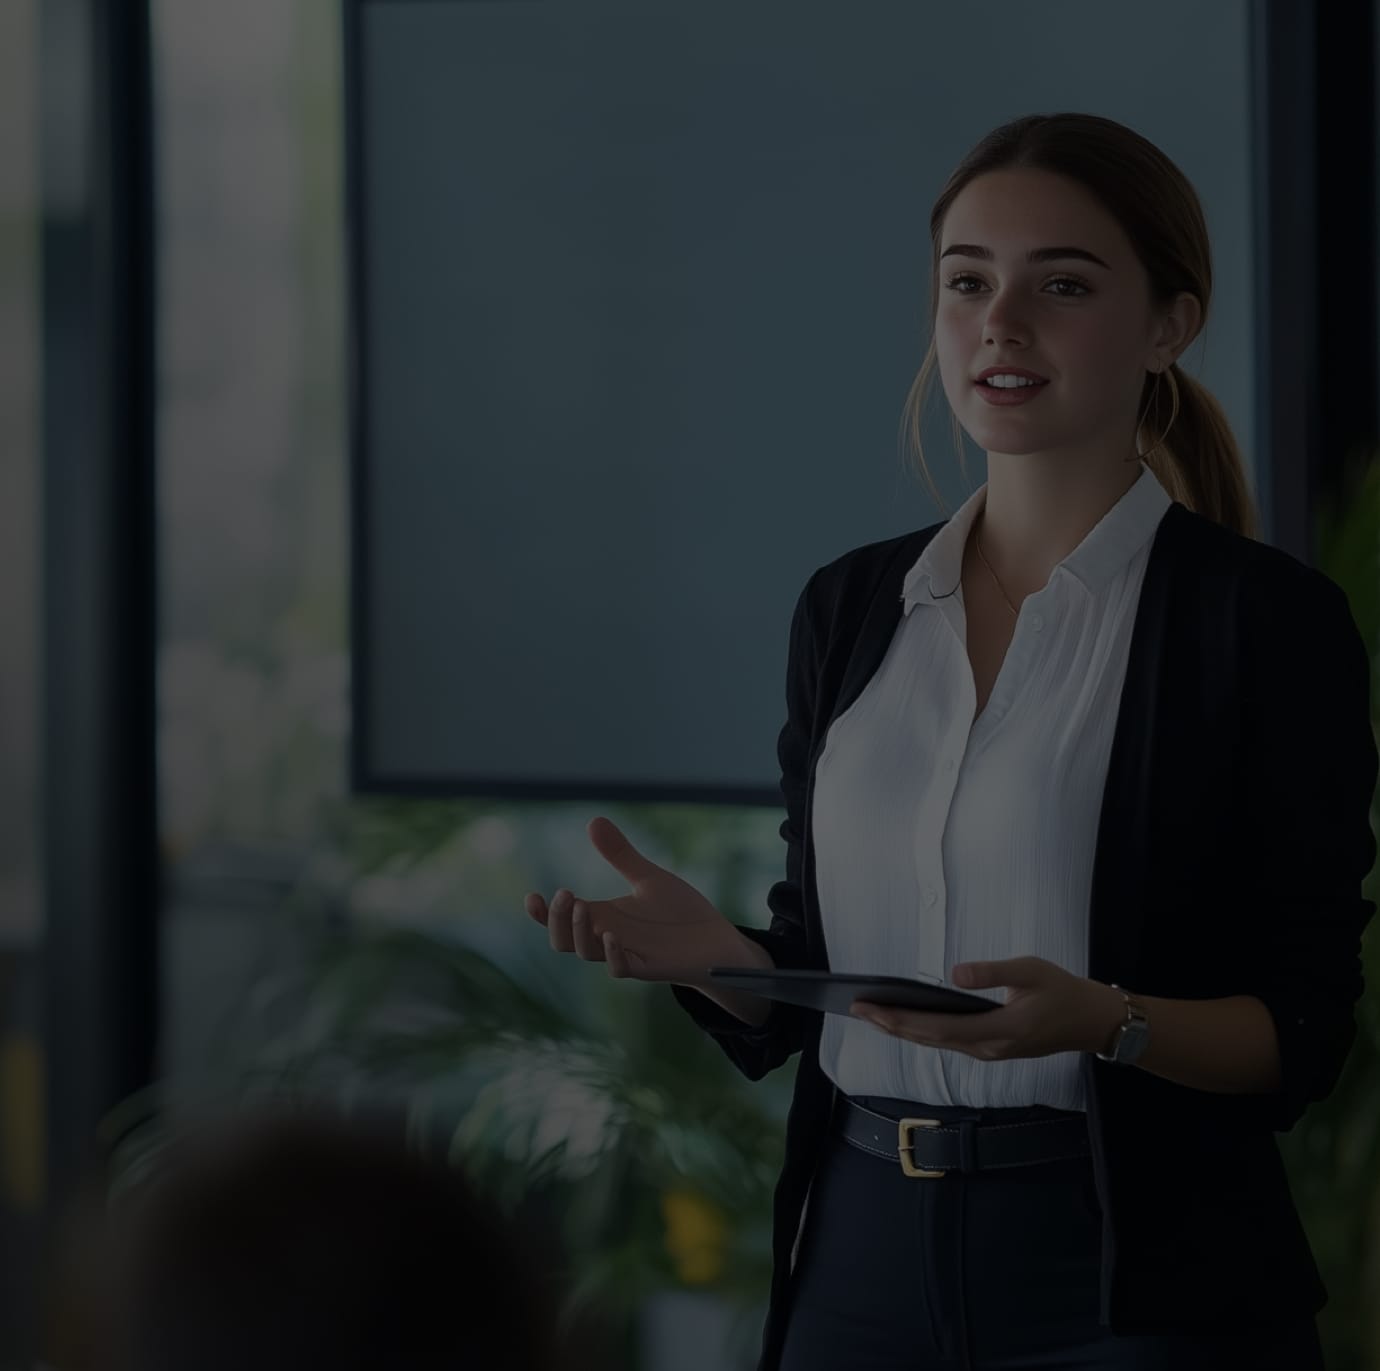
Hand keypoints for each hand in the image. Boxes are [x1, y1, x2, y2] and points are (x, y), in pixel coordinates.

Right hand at [524, 816, 742, 983]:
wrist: (715, 940)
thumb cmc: (679, 912)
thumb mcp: (647, 878)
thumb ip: (620, 854)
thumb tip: (593, 820)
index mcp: (603, 916)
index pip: (561, 919)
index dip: (543, 913)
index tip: (531, 896)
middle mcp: (608, 937)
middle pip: (564, 939)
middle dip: (557, 920)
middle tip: (565, 895)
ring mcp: (626, 953)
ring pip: (587, 953)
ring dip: (580, 932)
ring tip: (582, 907)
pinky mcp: (648, 967)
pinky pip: (620, 968)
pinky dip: (612, 954)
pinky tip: (611, 934)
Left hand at [849, 957, 1120, 1060]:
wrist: (1091, 1022)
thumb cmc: (1062, 992)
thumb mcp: (1031, 971)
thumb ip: (992, 973)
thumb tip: (954, 974)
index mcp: (996, 1031)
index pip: (936, 1028)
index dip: (899, 1020)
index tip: (870, 1009)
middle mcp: (987, 1048)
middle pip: (929, 1039)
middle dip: (890, 1025)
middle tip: (856, 1009)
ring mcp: (988, 1051)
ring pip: (936, 1043)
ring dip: (903, 1030)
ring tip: (872, 1015)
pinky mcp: (991, 1047)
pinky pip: (948, 1042)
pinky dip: (922, 1032)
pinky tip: (906, 1022)